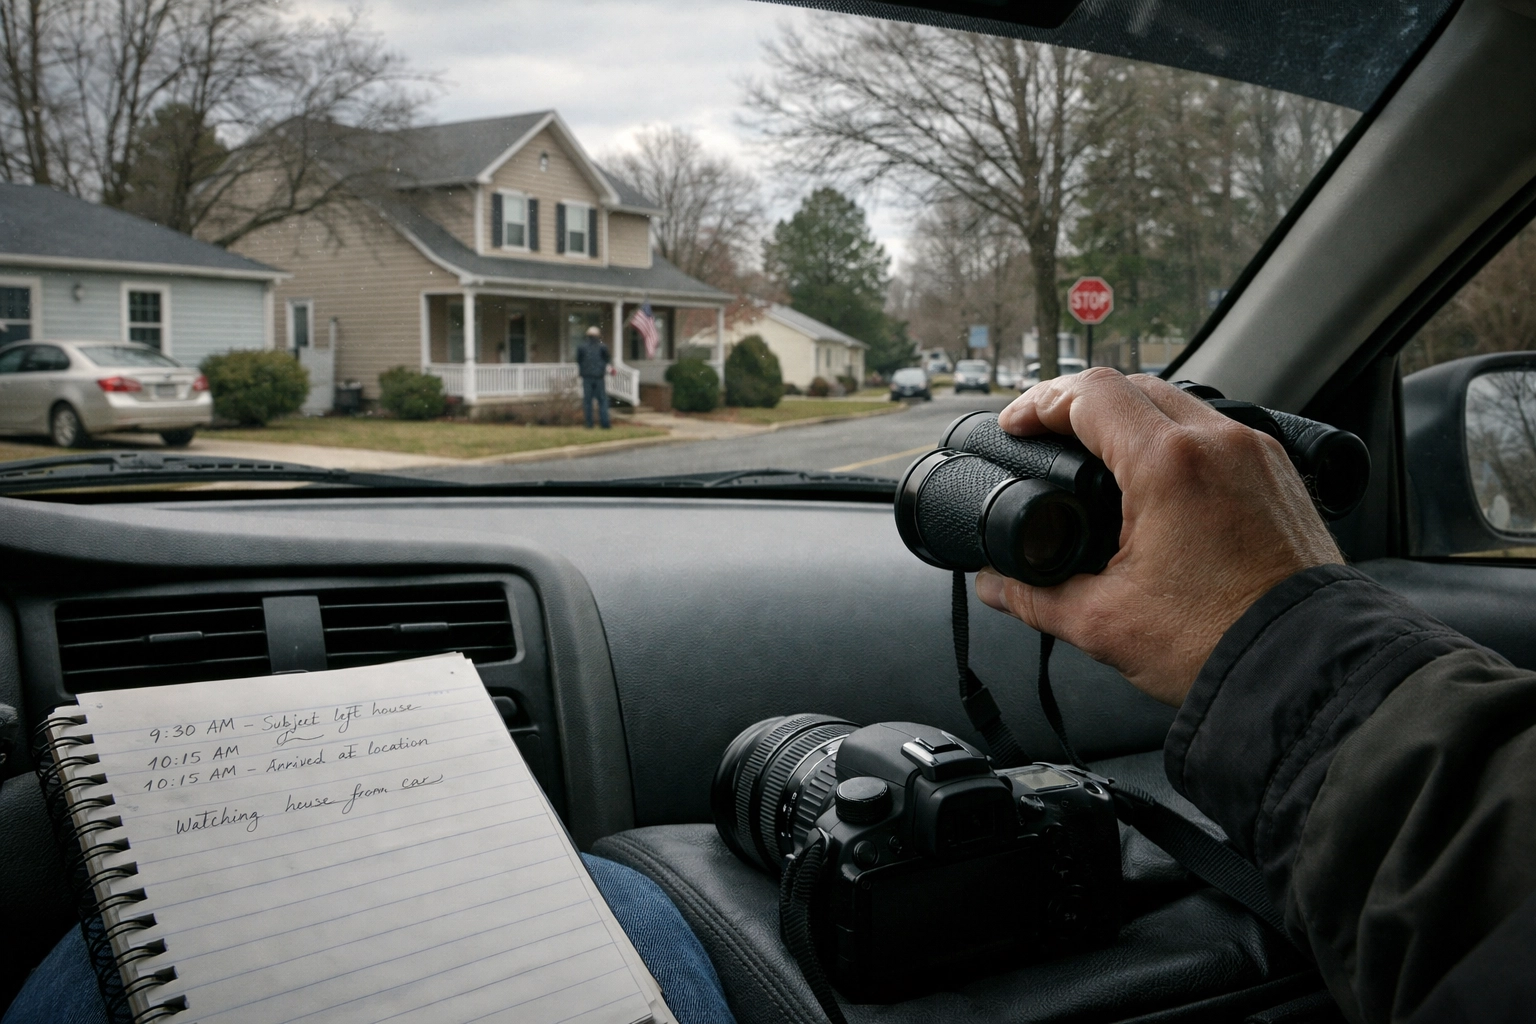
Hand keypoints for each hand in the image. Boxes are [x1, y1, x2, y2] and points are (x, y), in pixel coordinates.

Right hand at [976, 369, 1342, 705]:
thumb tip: (995, 585)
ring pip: (1178, 401)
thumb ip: (1034, 598)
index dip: (1039, 403)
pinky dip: (1174, 437)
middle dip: (1079, 403)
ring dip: (1129, 415)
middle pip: (1132, 385)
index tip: (1015, 426)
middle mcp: (1218, 442)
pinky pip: (1215, 430)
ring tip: (1094, 453)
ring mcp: (1256, 454)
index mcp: (1169, 464)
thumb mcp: (1104, 623)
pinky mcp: (1280, 475)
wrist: (1307, 671)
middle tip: (1044, 434)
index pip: (1090, 395)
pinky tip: (1153, 478)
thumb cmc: (1220, 644)